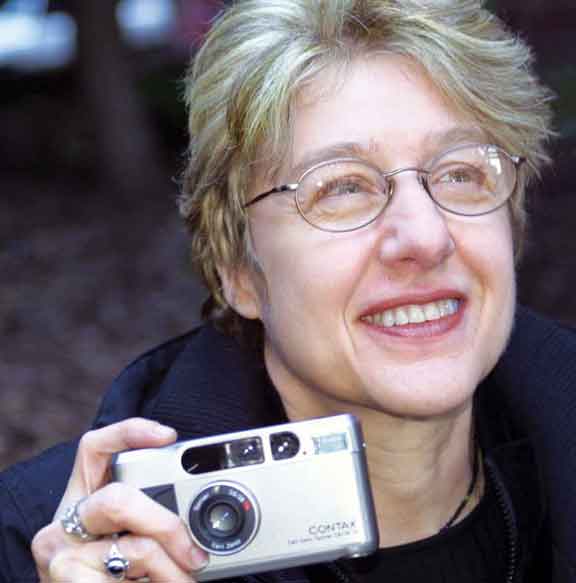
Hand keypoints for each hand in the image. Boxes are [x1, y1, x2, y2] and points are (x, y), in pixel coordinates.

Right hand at [31, 418, 208, 581]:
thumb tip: (205, 527)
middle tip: (197, 556)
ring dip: (170, 573)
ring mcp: (59, 550)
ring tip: (184, 582)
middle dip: (168, 527)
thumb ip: (153, 517)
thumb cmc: (114, 574)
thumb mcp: (129, 538)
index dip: (129, 432)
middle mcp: (67, 517)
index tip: (169, 436)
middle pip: (120, 499)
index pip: (95, 447)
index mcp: (85, 496)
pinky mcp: (60, 580)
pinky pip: (122, 581)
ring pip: (135, 549)